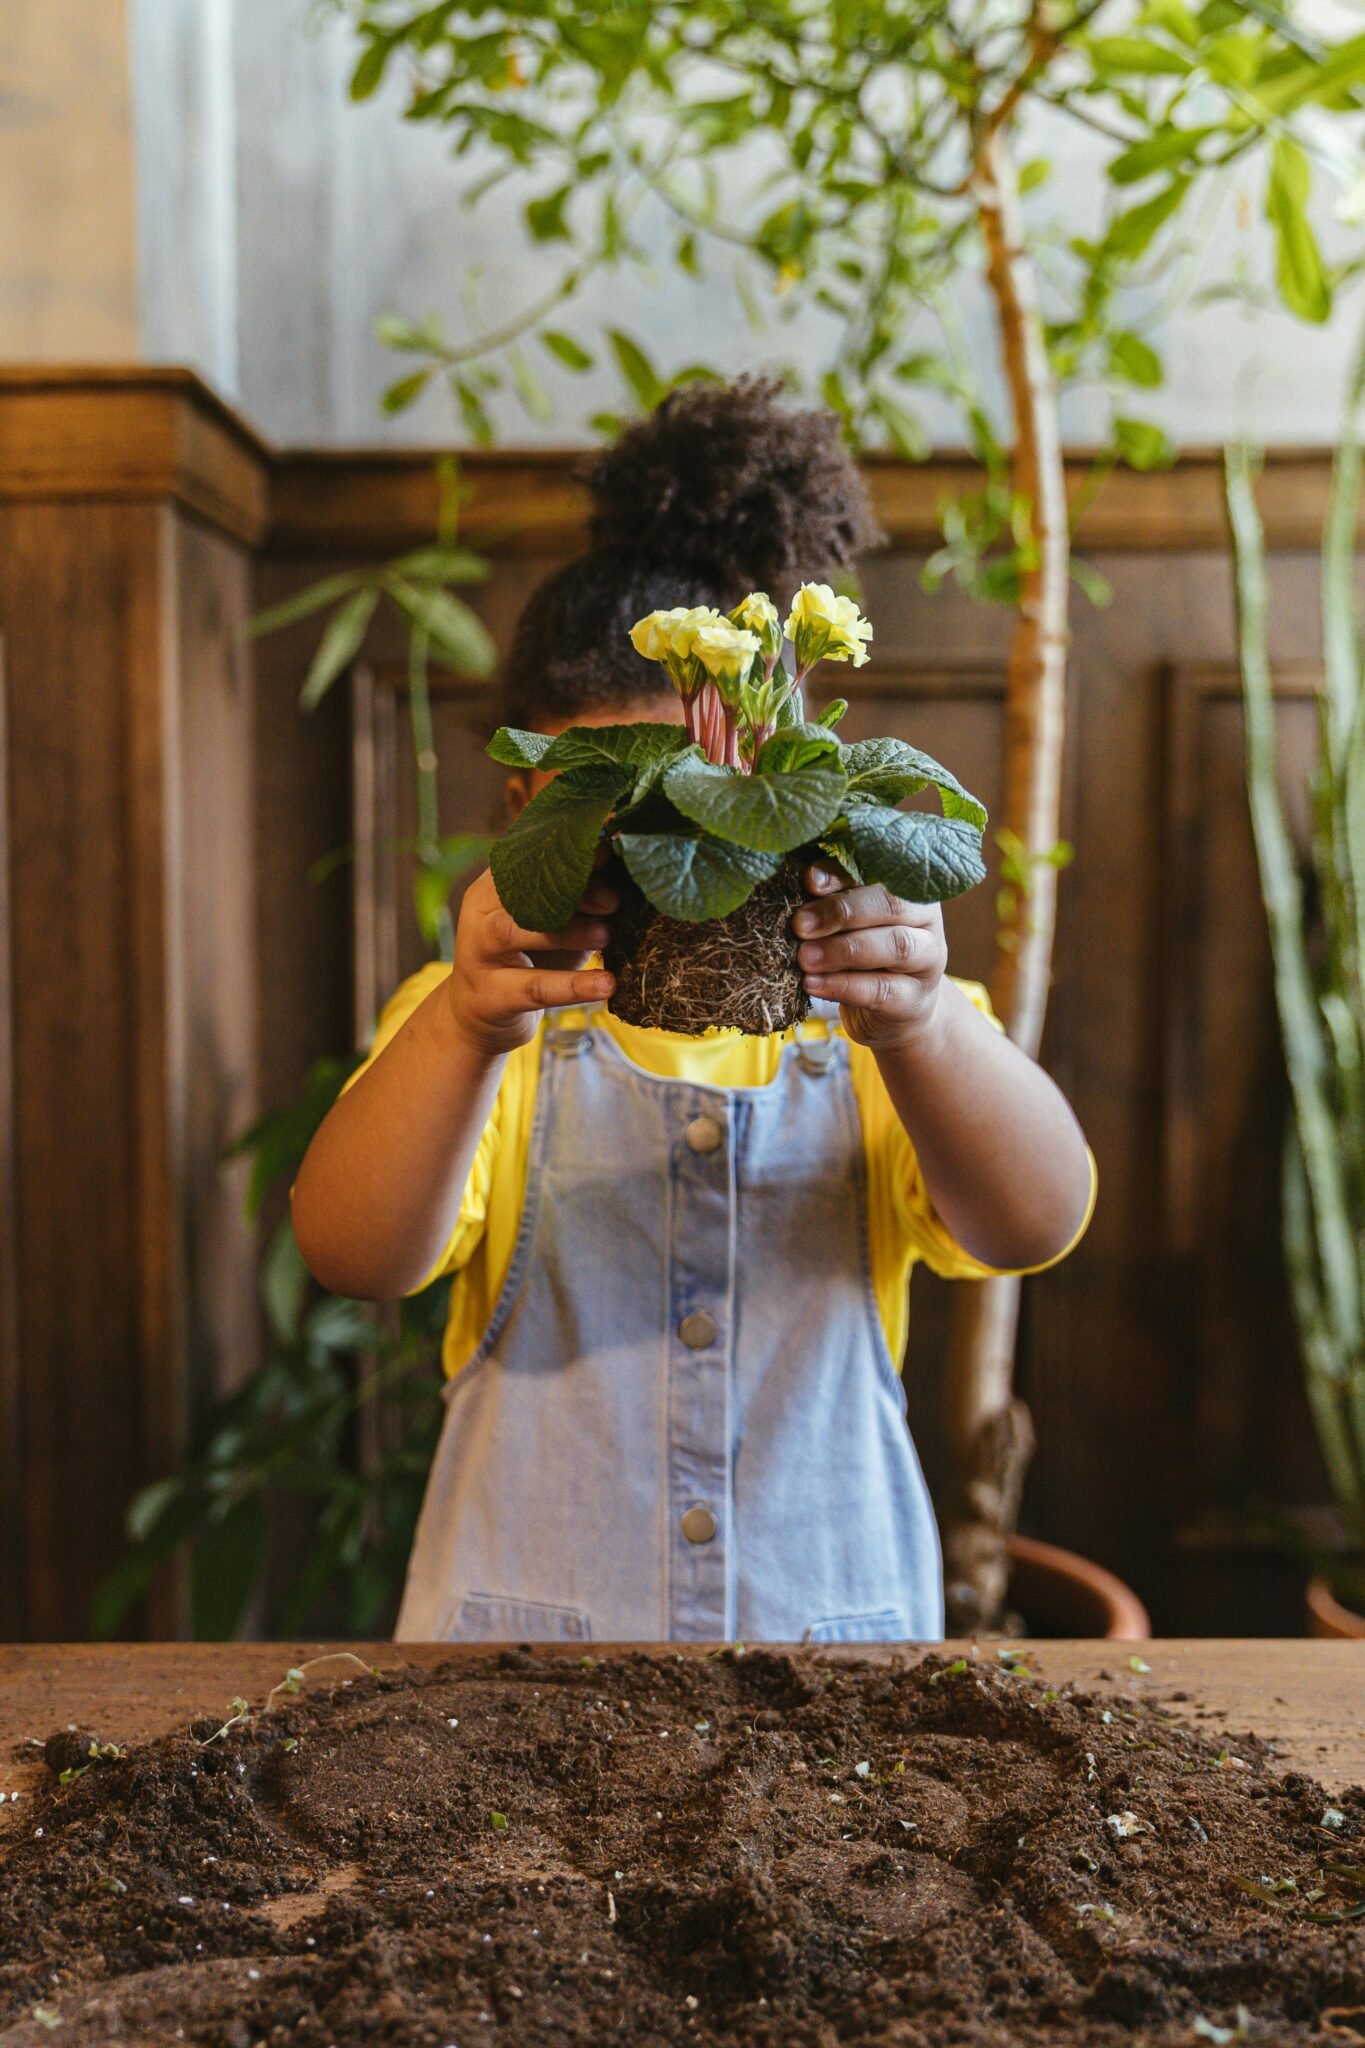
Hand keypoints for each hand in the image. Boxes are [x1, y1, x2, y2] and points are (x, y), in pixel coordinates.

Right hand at [446, 864, 615, 1057]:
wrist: (478, 1016)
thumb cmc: (525, 960)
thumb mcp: (551, 925)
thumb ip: (577, 900)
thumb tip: (623, 866)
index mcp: (494, 887)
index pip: (530, 862)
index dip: (569, 856)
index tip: (610, 853)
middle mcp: (480, 915)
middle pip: (521, 893)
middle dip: (571, 891)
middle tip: (613, 900)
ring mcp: (479, 955)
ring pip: (516, 932)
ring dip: (566, 932)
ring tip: (606, 935)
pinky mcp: (491, 996)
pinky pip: (534, 988)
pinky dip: (573, 986)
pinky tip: (606, 984)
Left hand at [793, 864, 946, 1050]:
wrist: (898, 1011)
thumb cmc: (866, 954)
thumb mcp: (851, 924)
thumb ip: (833, 901)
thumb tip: (802, 884)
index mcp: (910, 890)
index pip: (879, 872)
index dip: (844, 874)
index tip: (809, 881)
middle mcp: (927, 920)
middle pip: (892, 904)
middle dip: (842, 911)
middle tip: (800, 924)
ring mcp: (928, 961)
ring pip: (894, 946)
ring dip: (843, 950)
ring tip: (804, 958)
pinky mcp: (915, 1000)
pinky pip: (883, 990)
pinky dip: (844, 986)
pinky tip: (813, 984)